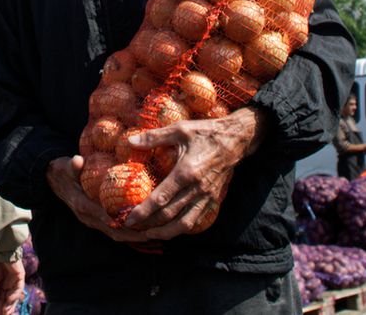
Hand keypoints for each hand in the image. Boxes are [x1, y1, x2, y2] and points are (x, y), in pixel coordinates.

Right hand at [0, 259, 24, 314]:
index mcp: (2, 285)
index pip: (2, 299)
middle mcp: (10, 284)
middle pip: (8, 299)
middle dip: (5, 308)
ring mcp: (16, 281)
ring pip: (14, 296)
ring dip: (10, 304)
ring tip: (5, 312)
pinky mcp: (21, 276)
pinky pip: (18, 288)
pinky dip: (14, 295)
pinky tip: (9, 300)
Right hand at [46, 156, 149, 242]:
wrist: (52, 181)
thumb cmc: (62, 172)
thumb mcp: (65, 167)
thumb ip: (73, 166)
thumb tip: (77, 160)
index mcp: (83, 206)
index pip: (106, 217)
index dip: (124, 221)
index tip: (142, 220)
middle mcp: (89, 218)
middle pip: (115, 231)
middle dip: (136, 235)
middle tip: (157, 233)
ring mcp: (93, 222)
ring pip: (117, 235)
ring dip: (136, 238)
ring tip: (157, 238)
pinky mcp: (97, 221)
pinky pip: (115, 232)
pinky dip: (130, 236)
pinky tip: (147, 237)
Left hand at [122, 107, 266, 239]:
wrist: (236, 139)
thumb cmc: (205, 132)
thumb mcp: (179, 130)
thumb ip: (154, 137)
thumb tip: (130, 141)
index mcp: (186, 172)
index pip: (161, 199)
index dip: (143, 212)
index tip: (129, 219)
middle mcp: (196, 189)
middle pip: (170, 215)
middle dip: (150, 225)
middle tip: (133, 228)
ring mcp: (207, 196)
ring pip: (185, 224)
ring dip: (166, 233)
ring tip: (150, 235)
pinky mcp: (214, 199)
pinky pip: (197, 220)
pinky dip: (182, 228)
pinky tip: (171, 229)